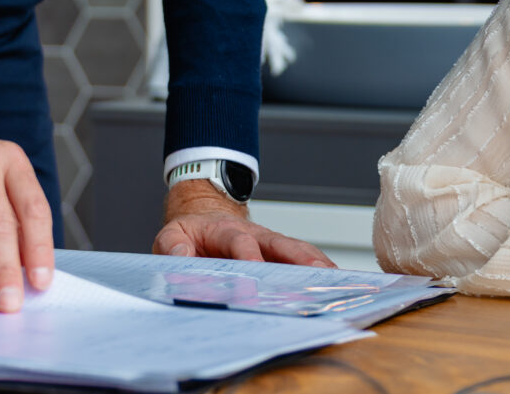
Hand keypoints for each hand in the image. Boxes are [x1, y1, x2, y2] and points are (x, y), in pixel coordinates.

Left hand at [151, 180, 335, 265]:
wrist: (205, 221)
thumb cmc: (192, 235)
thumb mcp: (172, 235)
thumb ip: (173, 246)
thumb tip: (180, 260)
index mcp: (227, 231)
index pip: (240, 241)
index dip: (248, 255)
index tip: (254, 270)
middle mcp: (256, 237)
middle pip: (282, 244)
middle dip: (299, 259)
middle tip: (316, 275)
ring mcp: (272, 248)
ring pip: (299, 253)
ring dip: (317, 267)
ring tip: (336, 283)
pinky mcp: (281, 260)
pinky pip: (304, 265)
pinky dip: (321, 276)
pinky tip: (336, 288)